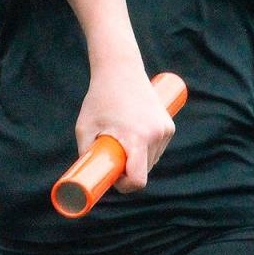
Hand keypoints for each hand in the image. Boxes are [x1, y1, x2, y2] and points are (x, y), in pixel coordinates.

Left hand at [74, 68, 176, 194]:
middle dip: (127, 170)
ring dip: (137, 159)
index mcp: (137, 137)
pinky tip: (133, 134)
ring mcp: (166, 130)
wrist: (120, 68)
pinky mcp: (169, 126)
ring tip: (120, 138)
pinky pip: (156, 149)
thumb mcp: (84, 127)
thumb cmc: (99, 98)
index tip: (113, 178)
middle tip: (110, 153)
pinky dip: (145, 149)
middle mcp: (156, 135)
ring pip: (151, 161)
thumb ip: (85, 153)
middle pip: (144, 171)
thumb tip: (87, 177)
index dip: (125, 185)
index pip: (138, 179)